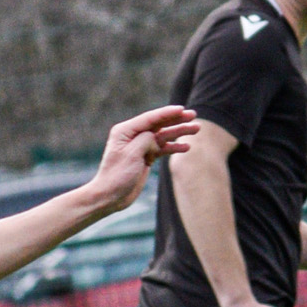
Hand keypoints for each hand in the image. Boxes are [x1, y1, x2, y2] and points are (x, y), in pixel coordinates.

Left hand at [83, 105, 199, 214]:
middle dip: (177, 120)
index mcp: (125, 131)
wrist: (110, 196)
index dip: (167, 113)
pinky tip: (186, 147)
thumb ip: (145, 140)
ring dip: (179, 132)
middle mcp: (133, 135)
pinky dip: (174, 147)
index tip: (182, 109)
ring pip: (163, 136)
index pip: (150, 118)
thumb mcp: (131, 155)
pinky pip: (162, 149)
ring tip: (196, 129)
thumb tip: (156, 136)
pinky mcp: (146, 157)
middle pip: (159, 124)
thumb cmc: (117, 175)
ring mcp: (140, 146)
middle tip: (194, 115)